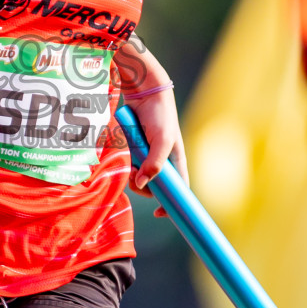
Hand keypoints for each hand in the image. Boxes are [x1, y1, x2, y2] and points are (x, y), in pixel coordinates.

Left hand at [125, 88, 187, 216]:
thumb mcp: (162, 140)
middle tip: (136, 172)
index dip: (171, 204)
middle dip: (142, 184)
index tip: (159, 213)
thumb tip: (141, 184)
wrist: (144, 93)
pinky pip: (130, 163)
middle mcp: (162, 161)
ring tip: (132, 157)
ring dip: (133, 172)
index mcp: (176, 162)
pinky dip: (127, 160)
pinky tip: (127, 148)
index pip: (178, 190)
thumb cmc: (160, 115)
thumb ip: (154, 163)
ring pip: (138, 176)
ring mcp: (147, 156)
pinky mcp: (135, 149)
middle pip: (152, 187)